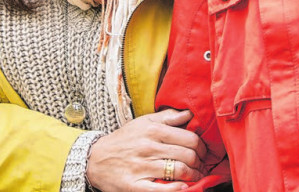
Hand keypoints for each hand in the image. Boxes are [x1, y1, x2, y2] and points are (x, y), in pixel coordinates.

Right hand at [85, 109, 205, 191]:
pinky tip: (184, 187)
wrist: (95, 159)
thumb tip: (190, 113)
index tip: (204, 153)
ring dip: (193, 176)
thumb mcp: (143, 122)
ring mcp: (141, 167)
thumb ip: (167, 117)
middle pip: (187, 155)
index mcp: (153, 130)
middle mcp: (148, 147)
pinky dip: (177, 189)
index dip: (202, 147)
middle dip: (200, 163)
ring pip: (179, 171)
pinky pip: (162, 189)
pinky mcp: (134, 185)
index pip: (190, 138)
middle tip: (202, 166)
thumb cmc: (123, 140)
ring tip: (196, 177)